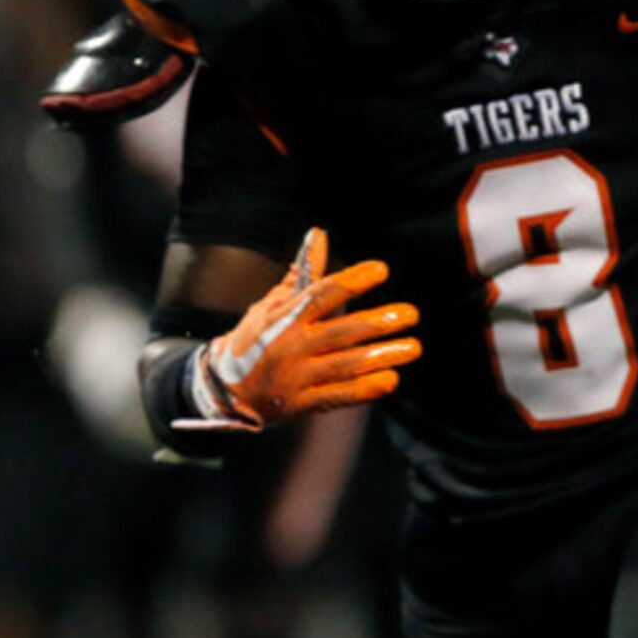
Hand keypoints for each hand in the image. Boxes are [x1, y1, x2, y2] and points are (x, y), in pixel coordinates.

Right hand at [178, 228, 420, 431]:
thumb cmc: (254, 340)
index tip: (380, 270)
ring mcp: (296, 378)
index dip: (352, 281)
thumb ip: (301, 275)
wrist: (224, 390)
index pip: (320, 295)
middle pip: (341, 332)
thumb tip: (319, 234)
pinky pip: (340, 395)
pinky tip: (391, 377)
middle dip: (378, 322)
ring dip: (384, 355)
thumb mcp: (270, 306)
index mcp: (282, 319)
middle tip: (411, 314)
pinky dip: (367, 388)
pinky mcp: (302, 403)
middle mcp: (290, 347)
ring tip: (413, 347)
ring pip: (347, 365)